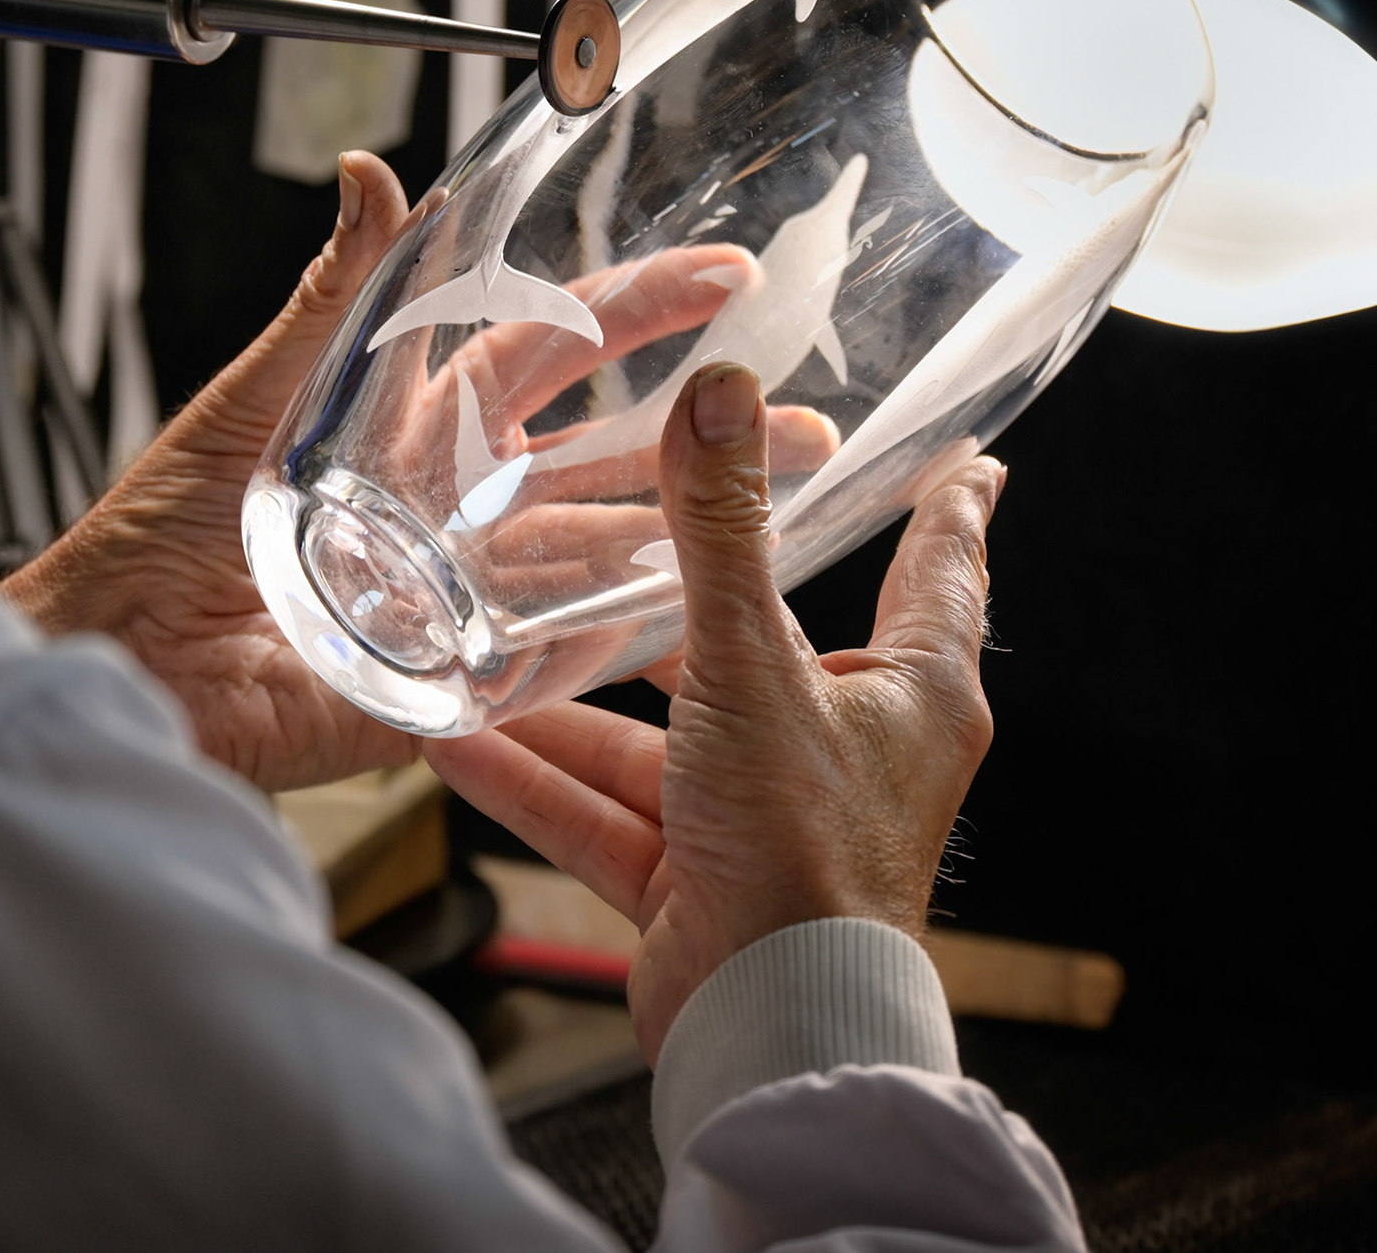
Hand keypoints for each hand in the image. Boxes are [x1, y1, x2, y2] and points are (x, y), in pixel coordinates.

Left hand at [2, 157, 834, 792]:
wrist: (122, 653)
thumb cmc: (165, 526)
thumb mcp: (260, 396)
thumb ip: (332, 297)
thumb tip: (369, 175)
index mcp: (417, 423)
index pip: (551, 349)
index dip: (634, 310)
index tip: (721, 277)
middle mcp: (457, 502)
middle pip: (604, 457)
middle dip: (702, 435)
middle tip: (802, 416)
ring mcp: (466, 588)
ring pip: (602, 553)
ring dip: (693, 532)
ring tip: (793, 508)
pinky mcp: (454, 672)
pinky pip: (558, 657)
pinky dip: (627, 638)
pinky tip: (702, 611)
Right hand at [426, 362, 1001, 1060]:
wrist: (772, 1030)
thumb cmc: (801, 845)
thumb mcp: (751, 666)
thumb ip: (719, 533)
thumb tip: (719, 391)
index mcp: (909, 693)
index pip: (940, 571)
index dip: (948, 510)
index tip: (967, 461)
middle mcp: (844, 749)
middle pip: (758, 648)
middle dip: (676, 605)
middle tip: (623, 539)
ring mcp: (765, 816)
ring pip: (658, 740)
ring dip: (569, 708)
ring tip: (483, 650)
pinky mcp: (698, 878)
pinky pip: (607, 813)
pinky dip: (539, 782)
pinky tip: (454, 745)